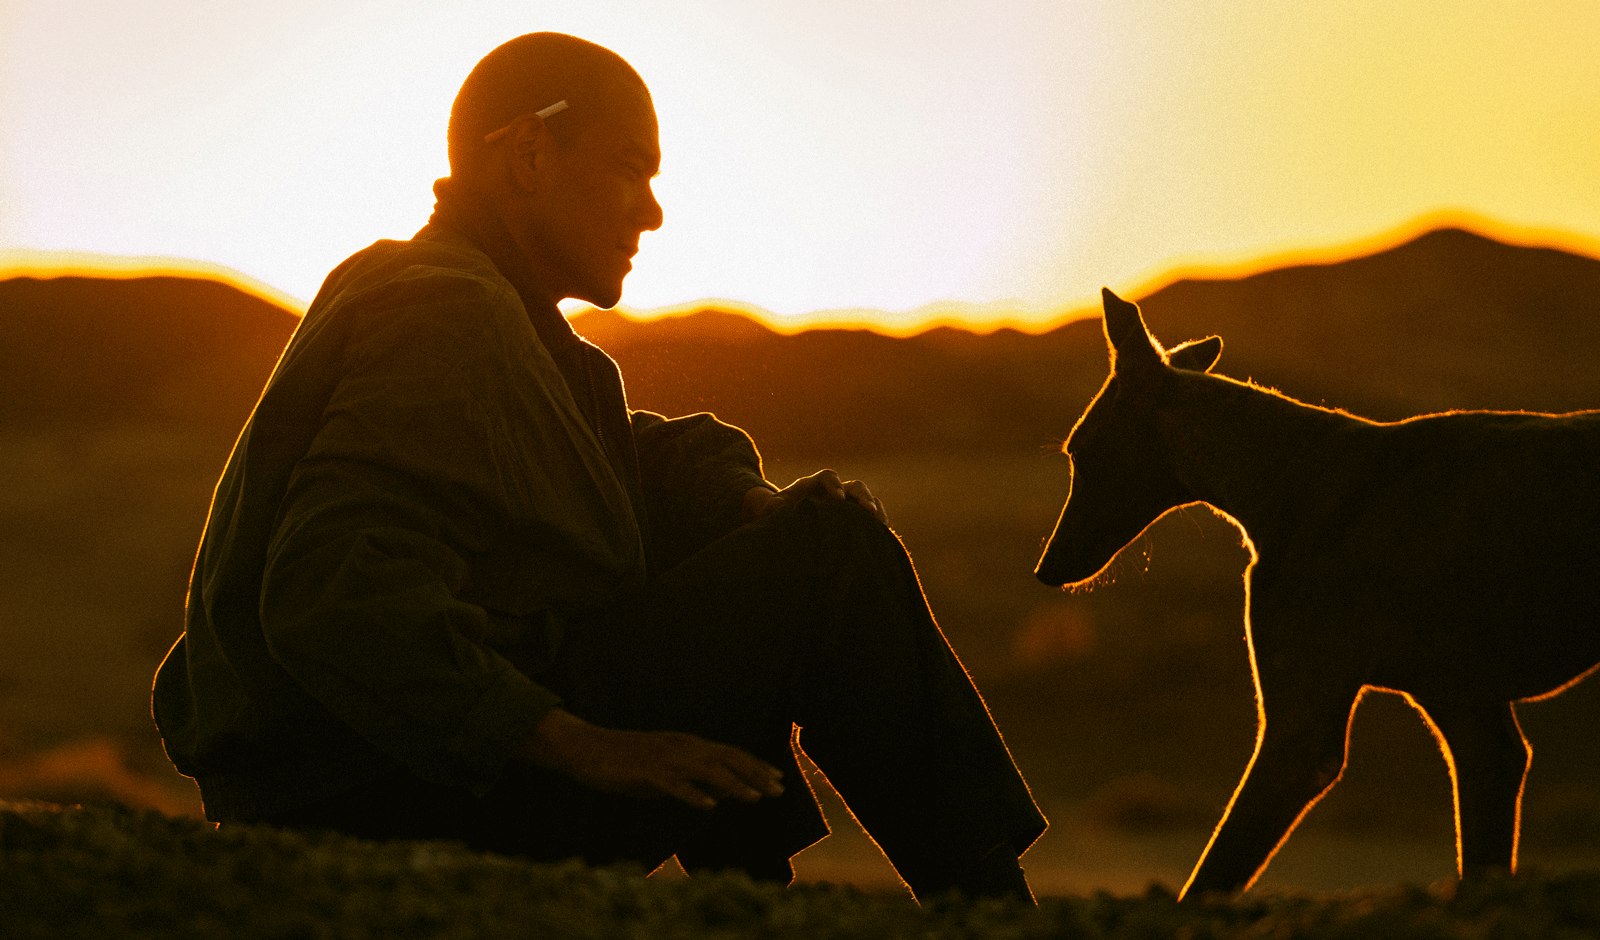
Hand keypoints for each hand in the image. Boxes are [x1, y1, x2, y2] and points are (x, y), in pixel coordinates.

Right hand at [518, 708, 784, 809]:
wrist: (586, 749)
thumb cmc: (625, 761)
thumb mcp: (665, 770)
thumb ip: (692, 779)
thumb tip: (721, 793)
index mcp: (686, 745)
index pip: (729, 754)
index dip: (754, 766)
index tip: (777, 779)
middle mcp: (681, 748)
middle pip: (726, 759)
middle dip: (754, 774)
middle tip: (779, 790)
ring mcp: (664, 759)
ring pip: (706, 771)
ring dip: (733, 784)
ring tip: (755, 798)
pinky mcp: (646, 772)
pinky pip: (674, 785)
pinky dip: (693, 794)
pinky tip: (710, 806)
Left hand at [743, 469, 887, 523]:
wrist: (784, 520)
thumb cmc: (777, 512)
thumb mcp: (770, 508)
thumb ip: (772, 507)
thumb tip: (778, 508)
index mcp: (814, 484)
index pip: (828, 476)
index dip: (835, 485)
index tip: (838, 499)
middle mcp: (833, 490)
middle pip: (854, 486)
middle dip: (862, 497)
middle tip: (869, 511)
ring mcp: (845, 503)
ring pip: (866, 500)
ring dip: (875, 510)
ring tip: (882, 525)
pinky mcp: (851, 516)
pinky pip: (870, 515)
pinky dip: (877, 523)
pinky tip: (882, 536)